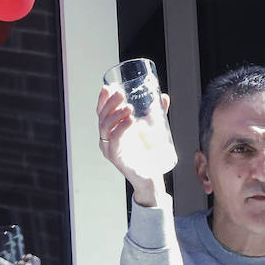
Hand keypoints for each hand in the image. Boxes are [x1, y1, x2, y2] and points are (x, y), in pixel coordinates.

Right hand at [97, 84, 170, 205]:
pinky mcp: (115, 157)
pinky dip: (121, 129)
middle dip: (110, 103)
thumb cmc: (147, 154)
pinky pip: (115, 140)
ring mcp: (108, 148)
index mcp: (110, 130)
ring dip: (116, 114)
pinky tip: (129, 121)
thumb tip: (163, 96)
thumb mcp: (151, 130)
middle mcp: (106, 138)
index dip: (103, 99)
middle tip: (121, 94)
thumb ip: (155, 114)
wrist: (150, 177)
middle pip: (101, 116)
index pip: (101, 112)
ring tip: (129, 108)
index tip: (109, 87)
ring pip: (105, 126)